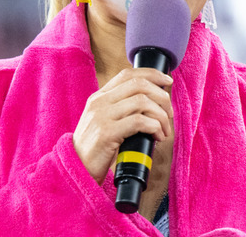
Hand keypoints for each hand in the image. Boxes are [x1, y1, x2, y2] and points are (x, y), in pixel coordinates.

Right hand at [73, 68, 173, 184]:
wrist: (76, 169)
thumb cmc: (95, 149)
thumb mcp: (103, 122)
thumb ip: (120, 109)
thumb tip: (153, 103)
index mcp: (99, 97)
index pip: (128, 74)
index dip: (152, 74)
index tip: (167, 81)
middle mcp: (99, 102)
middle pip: (139, 84)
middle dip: (161, 96)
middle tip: (169, 113)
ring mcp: (101, 116)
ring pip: (142, 102)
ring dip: (161, 115)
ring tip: (164, 130)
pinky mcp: (106, 133)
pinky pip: (139, 122)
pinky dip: (154, 127)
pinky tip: (157, 137)